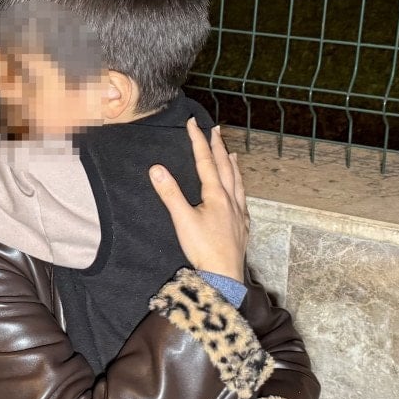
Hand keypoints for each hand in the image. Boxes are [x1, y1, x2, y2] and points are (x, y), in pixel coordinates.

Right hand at [149, 120, 248, 282]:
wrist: (224, 275)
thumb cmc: (203, 248)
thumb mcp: (182, 220)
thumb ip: (170, 193)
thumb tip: (156, 169)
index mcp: (215, 195)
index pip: (205, 161)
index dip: (198, 141)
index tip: (193, 123)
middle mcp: (230, 200)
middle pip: (224, 166)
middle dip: (218, 146)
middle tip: (216, 129)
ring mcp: (238, 213)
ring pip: (237, 182)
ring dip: (232, 165)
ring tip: (231, 153)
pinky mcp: (242, 226)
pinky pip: (243, 199)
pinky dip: (240, 188)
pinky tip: (239, 192)